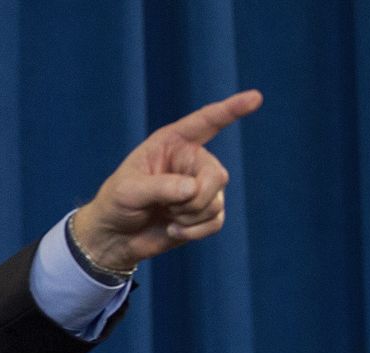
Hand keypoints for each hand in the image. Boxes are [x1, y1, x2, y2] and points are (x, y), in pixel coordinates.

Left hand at [71, 89, 262, 270]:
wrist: (114, 237)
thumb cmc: (116, 204)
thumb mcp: (128, 191)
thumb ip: (160, 187)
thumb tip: (194, 188)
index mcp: (172, 143)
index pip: (206, 122)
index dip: (231, 110)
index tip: (255, 98)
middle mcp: (190, 161)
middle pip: (217, 175)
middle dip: (196, 198)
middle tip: (168, 208)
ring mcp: (200, 187)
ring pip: (216, 201)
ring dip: (190, 216)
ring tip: (166, 215)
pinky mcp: (203, 212)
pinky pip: (216, 221)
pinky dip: (195, 231)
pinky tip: (173, 229)